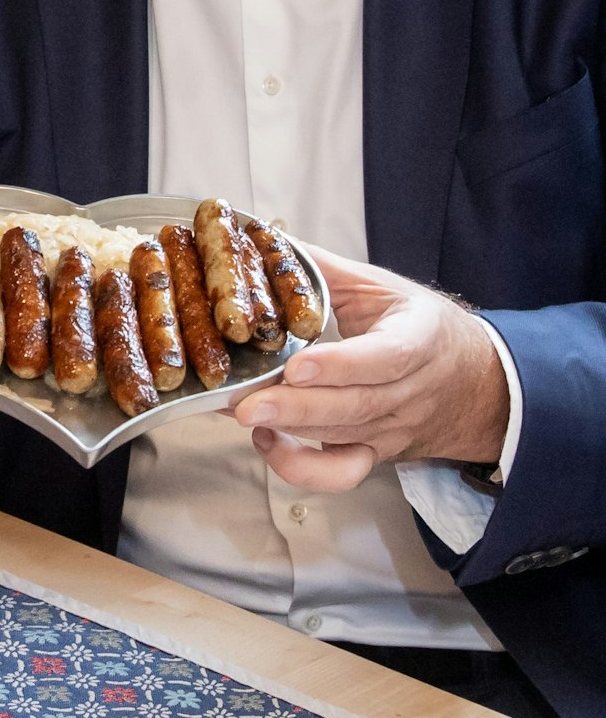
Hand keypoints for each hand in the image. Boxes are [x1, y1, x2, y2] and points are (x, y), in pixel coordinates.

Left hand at [230, 246, 509, 491]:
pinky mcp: (375, 453)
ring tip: (238, 412)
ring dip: (286, 429)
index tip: (296, 366)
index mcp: (418, 340)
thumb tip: (265, 243)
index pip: (386, 358)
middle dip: (294, 408)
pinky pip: (341, 474)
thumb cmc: (422, 327)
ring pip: (340, 437)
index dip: (341, 366)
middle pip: (353, 408)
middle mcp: (408, 393)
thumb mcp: (382, 288)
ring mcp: (391, 428)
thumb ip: (324, 269)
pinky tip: (266, 440)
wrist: (479, 384)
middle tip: (244, 404)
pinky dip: (301, 468)